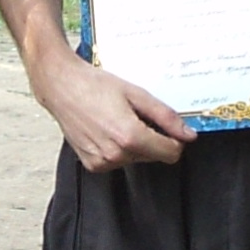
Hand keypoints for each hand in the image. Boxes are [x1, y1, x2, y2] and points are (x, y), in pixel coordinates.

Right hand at [29, 49, 192, 172]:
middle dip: (151, 138)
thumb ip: (165, 116)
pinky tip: (106, 129)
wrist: (61, 87)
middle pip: (154, 156)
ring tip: (117, 119)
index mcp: (130, 137)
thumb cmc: (95, 85)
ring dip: (134, 143)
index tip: (167, 126)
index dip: (175, 139)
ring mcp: (102, 162)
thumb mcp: (136, 94)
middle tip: (135, 115)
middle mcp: (116, 155)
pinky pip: (118, 160)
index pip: (171, 153)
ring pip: (136, 158)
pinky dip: (118, 147)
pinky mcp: (92, 165)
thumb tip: (188, 134)